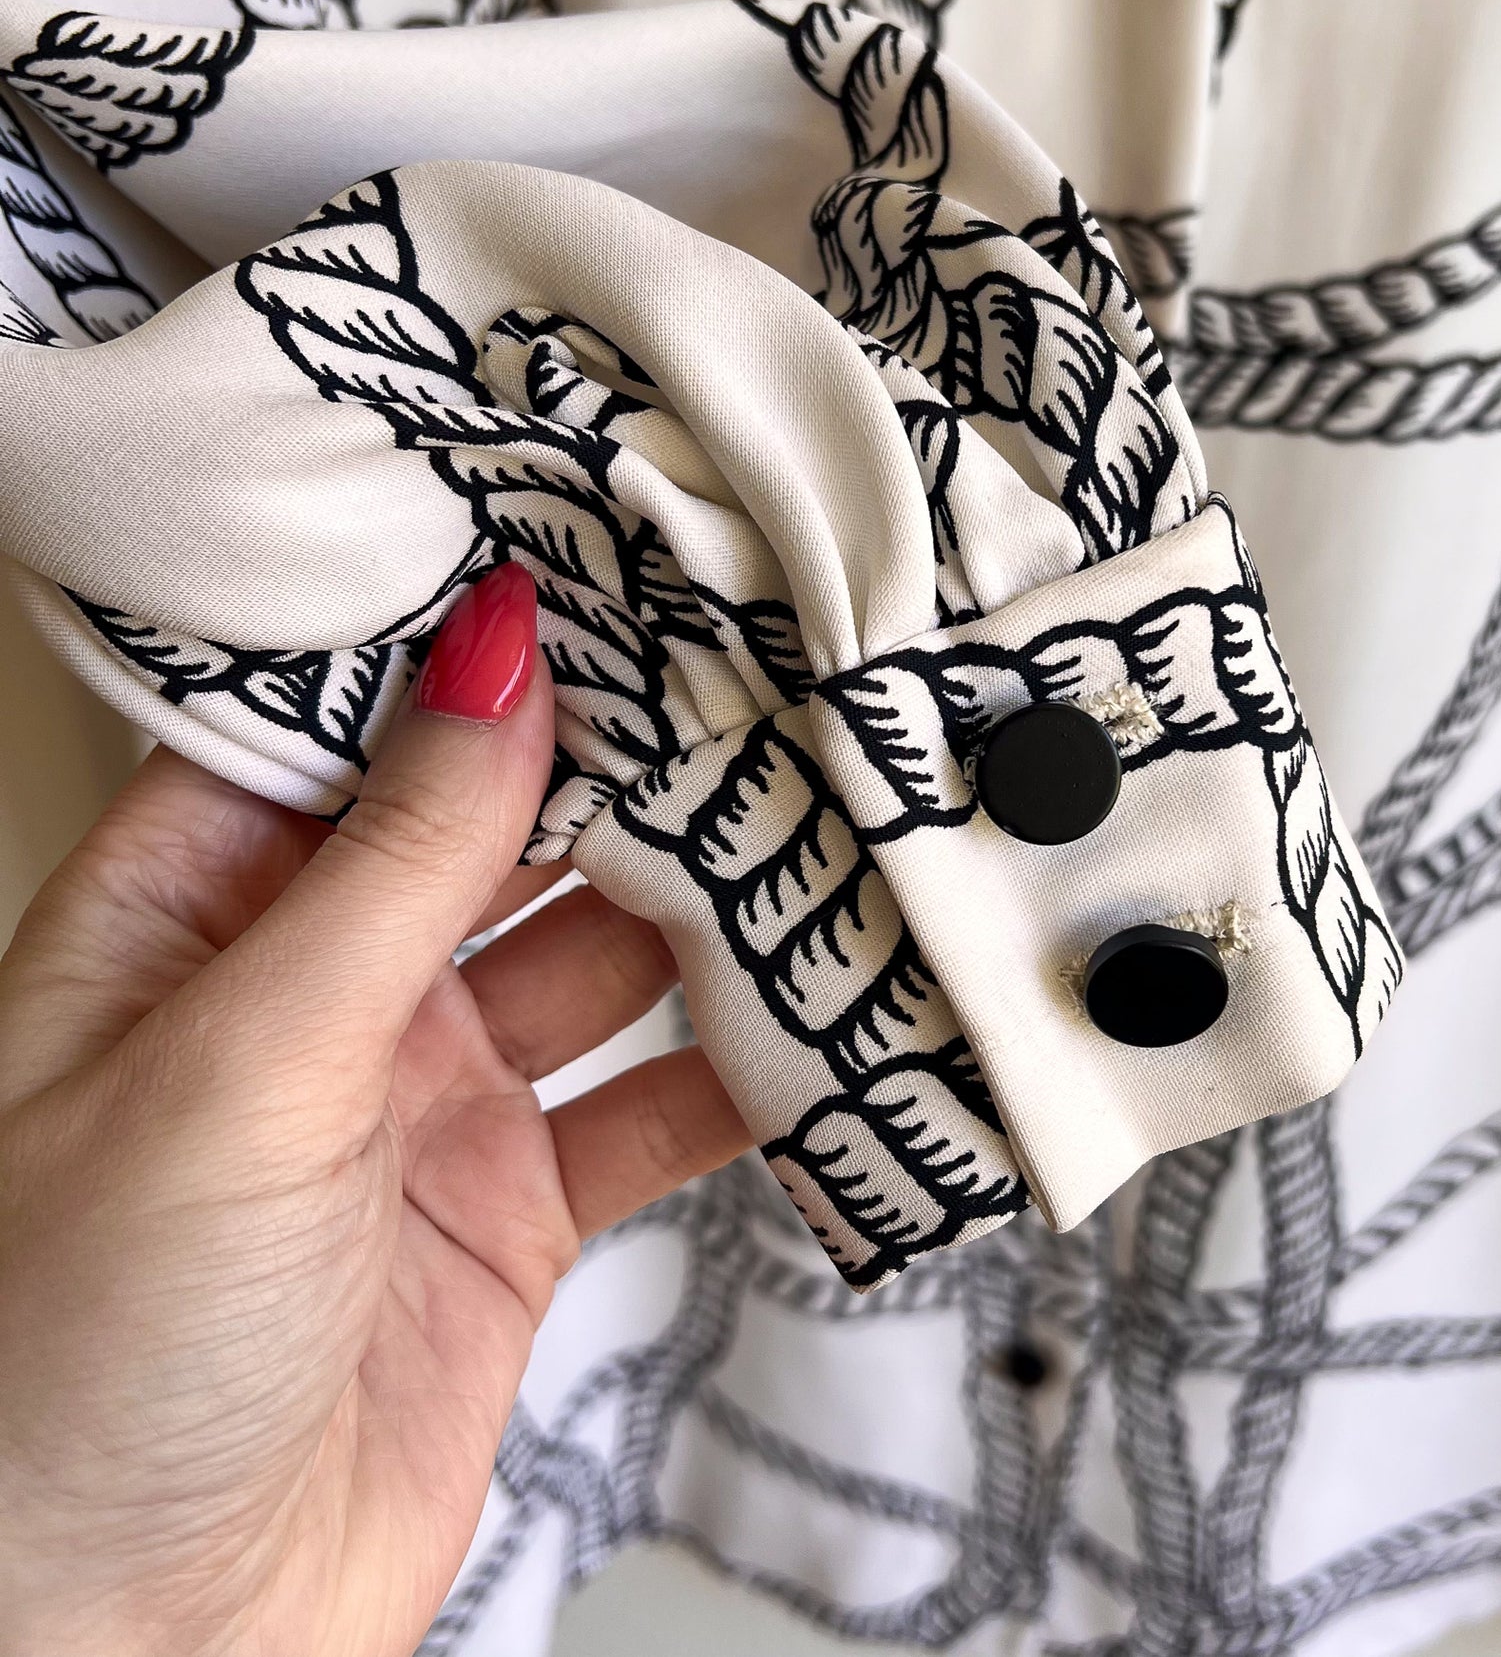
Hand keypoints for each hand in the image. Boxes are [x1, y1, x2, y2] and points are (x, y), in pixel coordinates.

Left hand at [0, 562, 750, 1656]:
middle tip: (745, 685)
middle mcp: (314, 995)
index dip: (464, 648)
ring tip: (804, 835)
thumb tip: (487, 658)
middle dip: (615, 770)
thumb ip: (393, 860)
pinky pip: (652, 1109)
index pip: (345, 726)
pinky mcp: (512, 1209)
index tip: (595, 569)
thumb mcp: (243, 1065)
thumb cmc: (73, 1366)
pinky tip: (809, 1028)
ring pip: (596, 958)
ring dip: (698, 914)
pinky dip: (740, 1075)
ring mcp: (424, 1101)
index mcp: (192, 918)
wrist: (133, 1655)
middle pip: (494, 831)